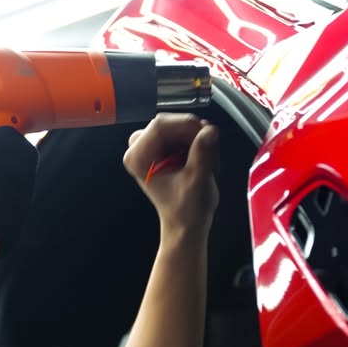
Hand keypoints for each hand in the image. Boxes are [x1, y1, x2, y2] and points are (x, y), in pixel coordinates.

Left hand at [123, 114, 219, 237]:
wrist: (186, 223)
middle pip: (169, 123)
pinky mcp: (163, 148)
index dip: (186, 125)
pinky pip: (182, 132)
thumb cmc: (185, 210)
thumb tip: (209, 131)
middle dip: (193, 132)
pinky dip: (196, 141)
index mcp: (138, 158)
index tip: (205, 132)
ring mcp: (151, 148)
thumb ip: (202, 153)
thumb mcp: (196, 180)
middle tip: (209, 146)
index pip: (159, 126)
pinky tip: (204, 157)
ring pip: (178, 126)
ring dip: (197, 138)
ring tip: (207, 159)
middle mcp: (140, 151)